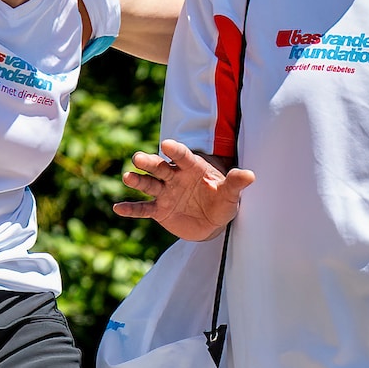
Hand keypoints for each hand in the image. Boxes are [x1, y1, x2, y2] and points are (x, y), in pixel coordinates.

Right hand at [116, 139, 254, 240]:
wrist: (212, 223)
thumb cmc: (222, 202)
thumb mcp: (230, 194)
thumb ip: (236, 183)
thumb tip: (250, 175)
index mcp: (192, 168)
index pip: (183, 157)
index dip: (175, 151)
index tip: (166, 144)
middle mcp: (175, 177)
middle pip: (160, 168)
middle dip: (149, 163)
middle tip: (138, 158)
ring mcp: (165, 193)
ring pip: (149, 185)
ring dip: (138, 182)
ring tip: (127, 177)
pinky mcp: (159, 210)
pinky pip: (144, 209)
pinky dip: (132, 209)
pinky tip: (118, 209)